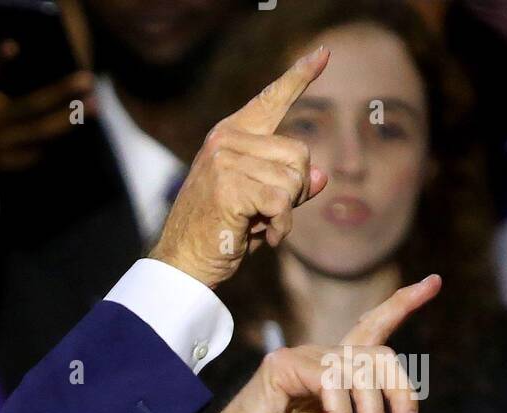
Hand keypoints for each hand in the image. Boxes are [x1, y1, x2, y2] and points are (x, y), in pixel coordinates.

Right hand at [0, 42, 95, 222]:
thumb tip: (18, 55)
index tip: (13, 46)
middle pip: (29, 107)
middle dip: (60, 92)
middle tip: (86, 79)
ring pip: (40, 131)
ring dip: (68, 118)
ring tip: (94, 105)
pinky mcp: (6, 164)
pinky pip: (36, 151)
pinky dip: (54, 139)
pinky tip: (73, 126)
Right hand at [149, 45, 330, 287]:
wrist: (182, 264)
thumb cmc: (219, 234)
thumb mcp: (259, 204)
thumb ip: (288, 184)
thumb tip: (321, 176)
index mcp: (229, 136)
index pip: (270, 101)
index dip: (298, 77)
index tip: (323, 54)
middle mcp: (225, 141)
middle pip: (298, 152)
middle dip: (296, 190)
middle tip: (274, 214)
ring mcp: (224, 161)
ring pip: (293, 179)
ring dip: (287, 212)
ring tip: (263, 227)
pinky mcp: (229, 186)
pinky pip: (282, 202)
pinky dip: (282, 226)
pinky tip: (266, 238)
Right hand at [194, 275, 441, 412]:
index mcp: (330, 378)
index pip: (372, 332)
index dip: (402, 305)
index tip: (434, 282)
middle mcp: (317, 361)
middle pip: (381, 353)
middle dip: (404, 392)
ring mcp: (299, 360)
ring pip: (363, 369)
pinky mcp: (282, 367)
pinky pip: (333, 381)